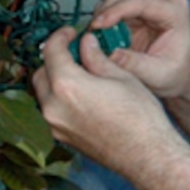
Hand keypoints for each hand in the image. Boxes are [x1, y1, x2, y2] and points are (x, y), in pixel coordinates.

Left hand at [33, 24, 181, 179]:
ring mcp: (56, 126)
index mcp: (67, 86)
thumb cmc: (140, 118)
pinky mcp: (63, 139)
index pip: (51, 51)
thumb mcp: (122, 77)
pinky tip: (82, 96)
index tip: (69, 33)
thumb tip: (86, 44)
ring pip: (44, 94)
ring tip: (80, 75)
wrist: (148, 156)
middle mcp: (54, 108)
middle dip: (55, 60)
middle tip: (75, 53)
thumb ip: (97, 58)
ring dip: (55, 81)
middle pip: (42, 73)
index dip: (60, 36)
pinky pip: (52, 112)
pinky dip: (60, 100)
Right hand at [79, 0, 189, 99]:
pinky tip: (100, 39)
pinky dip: (102, 22)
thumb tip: (109, 54)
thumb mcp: (158, 74)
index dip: (114, 11)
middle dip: (103, 14)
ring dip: (100, 18)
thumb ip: (135, 64)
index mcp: (175, 10)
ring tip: (94, 41)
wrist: (185, 73)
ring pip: (113, 0)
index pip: (139, 2)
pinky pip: (112, 9)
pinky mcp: (137, 8)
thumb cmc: (177, 74)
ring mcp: (149, 0)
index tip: (96, 27)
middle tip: (88, 38)